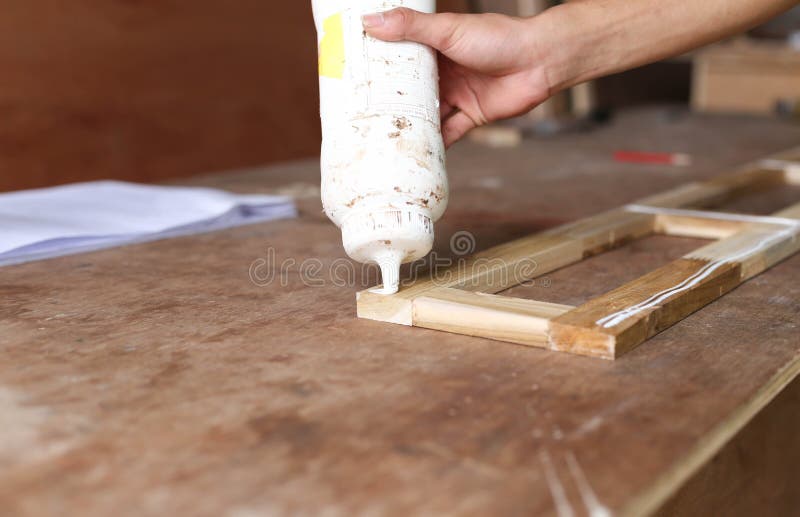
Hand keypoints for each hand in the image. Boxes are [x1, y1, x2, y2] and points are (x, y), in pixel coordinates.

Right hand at [363, 8, 550, 146]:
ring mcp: (456, 95)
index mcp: (434, 46)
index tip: (351, 76)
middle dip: (387, 102)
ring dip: (407, 126)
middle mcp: (443, 72)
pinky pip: (447, 134)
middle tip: (357, 114)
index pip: (398, 57)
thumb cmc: (498, 38)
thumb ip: (411, 27)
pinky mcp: (470, 116)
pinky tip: (414, 154)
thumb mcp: (448, 30)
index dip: (377, 66)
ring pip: (425, 114)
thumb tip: (370, 21)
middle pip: (408, 90)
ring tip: (379, 138)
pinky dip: (433, 144)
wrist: (540, 61)